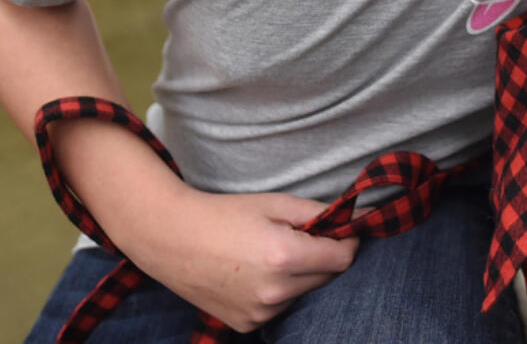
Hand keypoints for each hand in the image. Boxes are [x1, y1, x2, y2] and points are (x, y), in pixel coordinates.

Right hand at [122, 185, 359, 331]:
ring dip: (301, 276)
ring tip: (269, 255)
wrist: (171, 239)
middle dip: (323, 257)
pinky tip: (254, 273)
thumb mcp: (275, 203)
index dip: (347, 241)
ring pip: (304, 293)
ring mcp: (259, 312)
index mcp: (284, 256)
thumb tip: (356, 217)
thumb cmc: (224, 214)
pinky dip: (279, 292)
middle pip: (326, 277)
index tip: (340, 230)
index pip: (343, 258)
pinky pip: (280, 307)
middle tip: (298, 237)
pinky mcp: (246, 324)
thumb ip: (319, 212)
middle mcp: (275, 291)